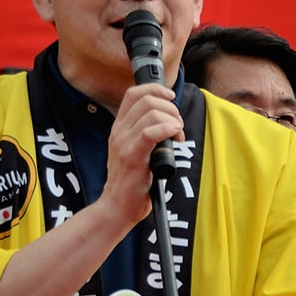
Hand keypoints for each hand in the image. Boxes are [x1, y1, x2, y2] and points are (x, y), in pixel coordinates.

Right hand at [102, 82, 183, 227]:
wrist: (118, 205)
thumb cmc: (132, 182)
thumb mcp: (137, 151)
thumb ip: (147, 135)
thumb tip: (171, 122)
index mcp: (119, 127)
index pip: (134, 93)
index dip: (155, 89)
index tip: (171, 98)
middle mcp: (119, 131)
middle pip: (146, 100)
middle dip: (170, 108)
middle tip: (177, 126)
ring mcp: (123, 142)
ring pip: (151, 114)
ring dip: (172, 120)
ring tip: (177, 136)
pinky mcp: (131, 156)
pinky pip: (150, 132)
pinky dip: (167, 129)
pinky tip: (174, 137)